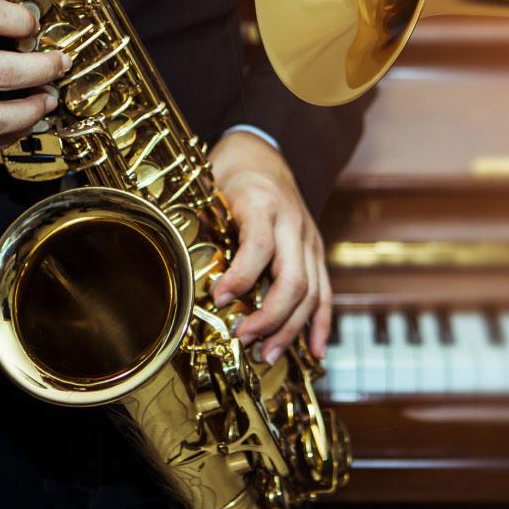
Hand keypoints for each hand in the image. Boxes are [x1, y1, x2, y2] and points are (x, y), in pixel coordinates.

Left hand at [209, 131, 330, 363]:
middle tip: (243, 338)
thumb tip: (183, 274)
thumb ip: (204, 226)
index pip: (259, 246)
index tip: (218, 299)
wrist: (264, 153)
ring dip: (291, 329)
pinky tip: (314, 351)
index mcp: (263, 204)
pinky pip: (325, 292)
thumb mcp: (211, 191)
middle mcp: (292, 223)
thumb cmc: (231, 176)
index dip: (240, 277)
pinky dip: (320, 324)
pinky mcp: (317, 253)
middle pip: (293, 279)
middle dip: (270, 317)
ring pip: (312, 292)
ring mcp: (310, 239)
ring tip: (266, 355)